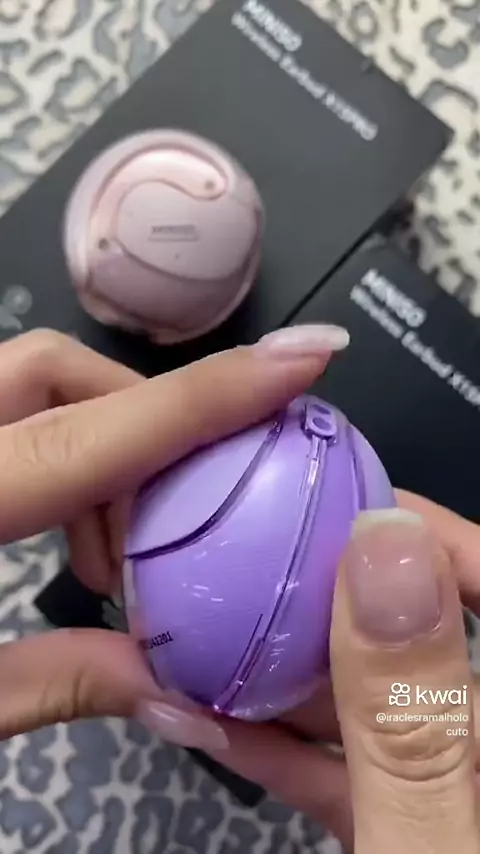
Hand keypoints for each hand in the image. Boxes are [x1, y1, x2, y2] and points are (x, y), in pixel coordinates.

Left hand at [0, 325, 344, 738]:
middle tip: (181, 512)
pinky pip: (15, 419)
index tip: (303, 360)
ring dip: (104, 452)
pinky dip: (67, 462)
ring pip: (37, 387)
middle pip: (57, 373)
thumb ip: (49, 683)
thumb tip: (168, 689)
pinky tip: (77, 541)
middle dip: (148, 421)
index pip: (84, 437)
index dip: (205, 397)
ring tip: (116, 557)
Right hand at [201, 503, 479, 852]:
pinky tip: (215, 720)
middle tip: (247, 552)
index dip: (427, 537)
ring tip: (205, 627)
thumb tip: (383, 541)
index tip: (335, 507)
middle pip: (418, 644)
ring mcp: (446, 800)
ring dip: (287, 675)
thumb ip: (409, 712)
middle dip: (332, 597)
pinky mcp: (401, 837)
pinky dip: (286, 750)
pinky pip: (347, 778)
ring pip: (373, 709)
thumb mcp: (427, 846)